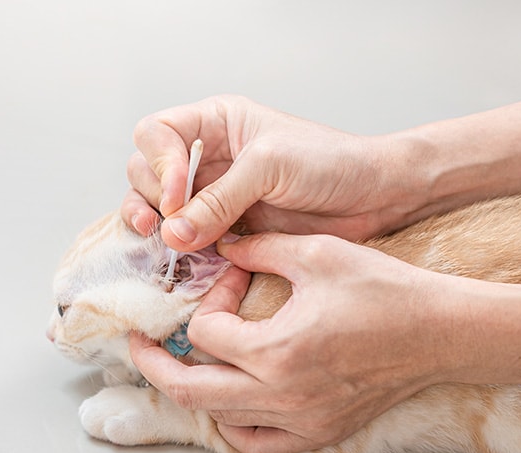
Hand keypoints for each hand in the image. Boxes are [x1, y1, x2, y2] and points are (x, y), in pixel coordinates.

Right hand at [122, 95, 423, 248]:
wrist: (374, 196)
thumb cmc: (331, 162)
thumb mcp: (270, 168)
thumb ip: (219, 200)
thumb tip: (172, 234)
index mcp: (216, 124)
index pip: (157, 133)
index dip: (157, 164)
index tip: (174, 196)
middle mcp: (207, 158)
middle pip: (146, 172)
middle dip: (148, 197)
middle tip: (165, 224)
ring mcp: (213, 195)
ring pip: (158, 207)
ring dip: (152, 226)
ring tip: (165, 245)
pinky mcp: (224, 228)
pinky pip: (186, 238)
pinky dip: (176, 251)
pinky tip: (181, 261)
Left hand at [130, 232, 448, 452]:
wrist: (442, 331)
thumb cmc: (385, 290)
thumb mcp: (317, 252)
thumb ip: (260, 246)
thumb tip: (223, 243)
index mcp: (278, 349)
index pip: (206, 332)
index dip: (209, 299)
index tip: (230, 279)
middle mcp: (283, 394)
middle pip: (191, 389)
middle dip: (154, 364)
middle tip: (138, 344)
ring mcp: (301, 420)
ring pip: (219, 420)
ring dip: (191, 392)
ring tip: (179, 367)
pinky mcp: (319, 432)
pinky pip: (258, 446)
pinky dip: (232, 428)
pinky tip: (226, 405)